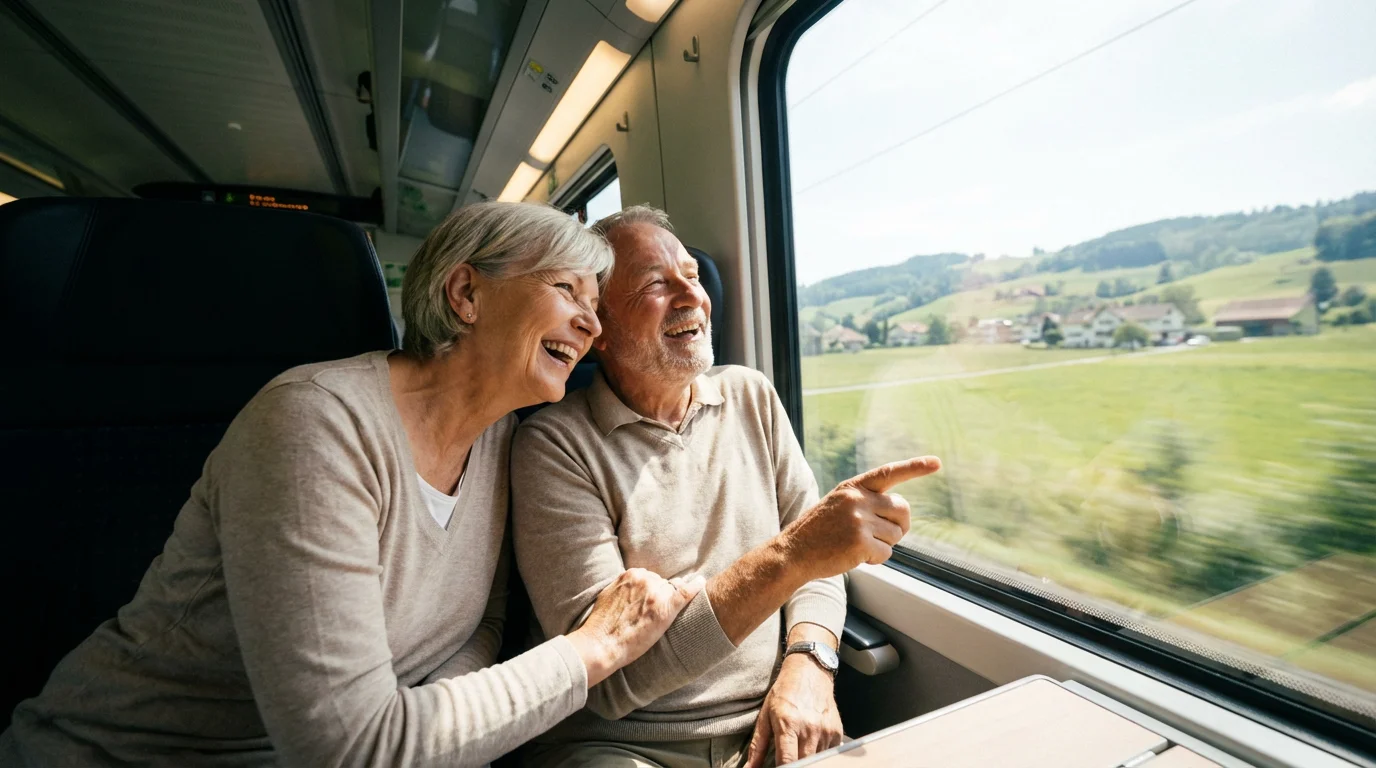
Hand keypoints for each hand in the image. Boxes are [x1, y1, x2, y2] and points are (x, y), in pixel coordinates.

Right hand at [567, 568, 704, 685]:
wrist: (602, 644)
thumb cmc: (602, 625)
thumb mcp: (610, 594)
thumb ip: (625, 587)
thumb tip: (633, 587)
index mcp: (631, 574)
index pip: (650, 578)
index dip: (652, 591)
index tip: (652, 602)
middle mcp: (645, 579)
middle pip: (662, 584)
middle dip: (659, 597)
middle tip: (649, 617)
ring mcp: (656, 593)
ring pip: (671, 591)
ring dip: (667, 603)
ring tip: (655, 620)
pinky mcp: (665, 609)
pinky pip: (685, 593)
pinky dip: (696, 587)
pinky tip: (702, 583)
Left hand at [746, 654, 842, 766]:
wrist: (809, 672)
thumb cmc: (784, 692)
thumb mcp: (765, 715)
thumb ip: (758, 745)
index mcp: (788, 724)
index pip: (788, 761)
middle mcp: (809, 728)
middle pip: (804, 763)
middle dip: (795, 765)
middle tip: (787, 759)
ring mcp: (825, 731)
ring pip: (817, 760)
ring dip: (807, 759)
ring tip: (798, 747)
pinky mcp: (837, 732)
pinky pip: (828, 753)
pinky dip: (819, 754)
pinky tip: (811, 743)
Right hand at [780, 456, 940, 579]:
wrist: (793, 552)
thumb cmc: (819, 532)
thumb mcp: (839, 505)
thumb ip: (867, 502)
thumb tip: (902, 514)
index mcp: (853, 488)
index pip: (889, 473)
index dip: (915, 468)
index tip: (937, 462)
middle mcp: (858, 499)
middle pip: (903, 509)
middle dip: (899, 525)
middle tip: (881, 535)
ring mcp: (859, 520)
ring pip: (896, 534)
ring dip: (883, 544)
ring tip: (857, 545)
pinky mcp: (860, 542)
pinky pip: (886, 552)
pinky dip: (875, 559)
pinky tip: (855, 556)